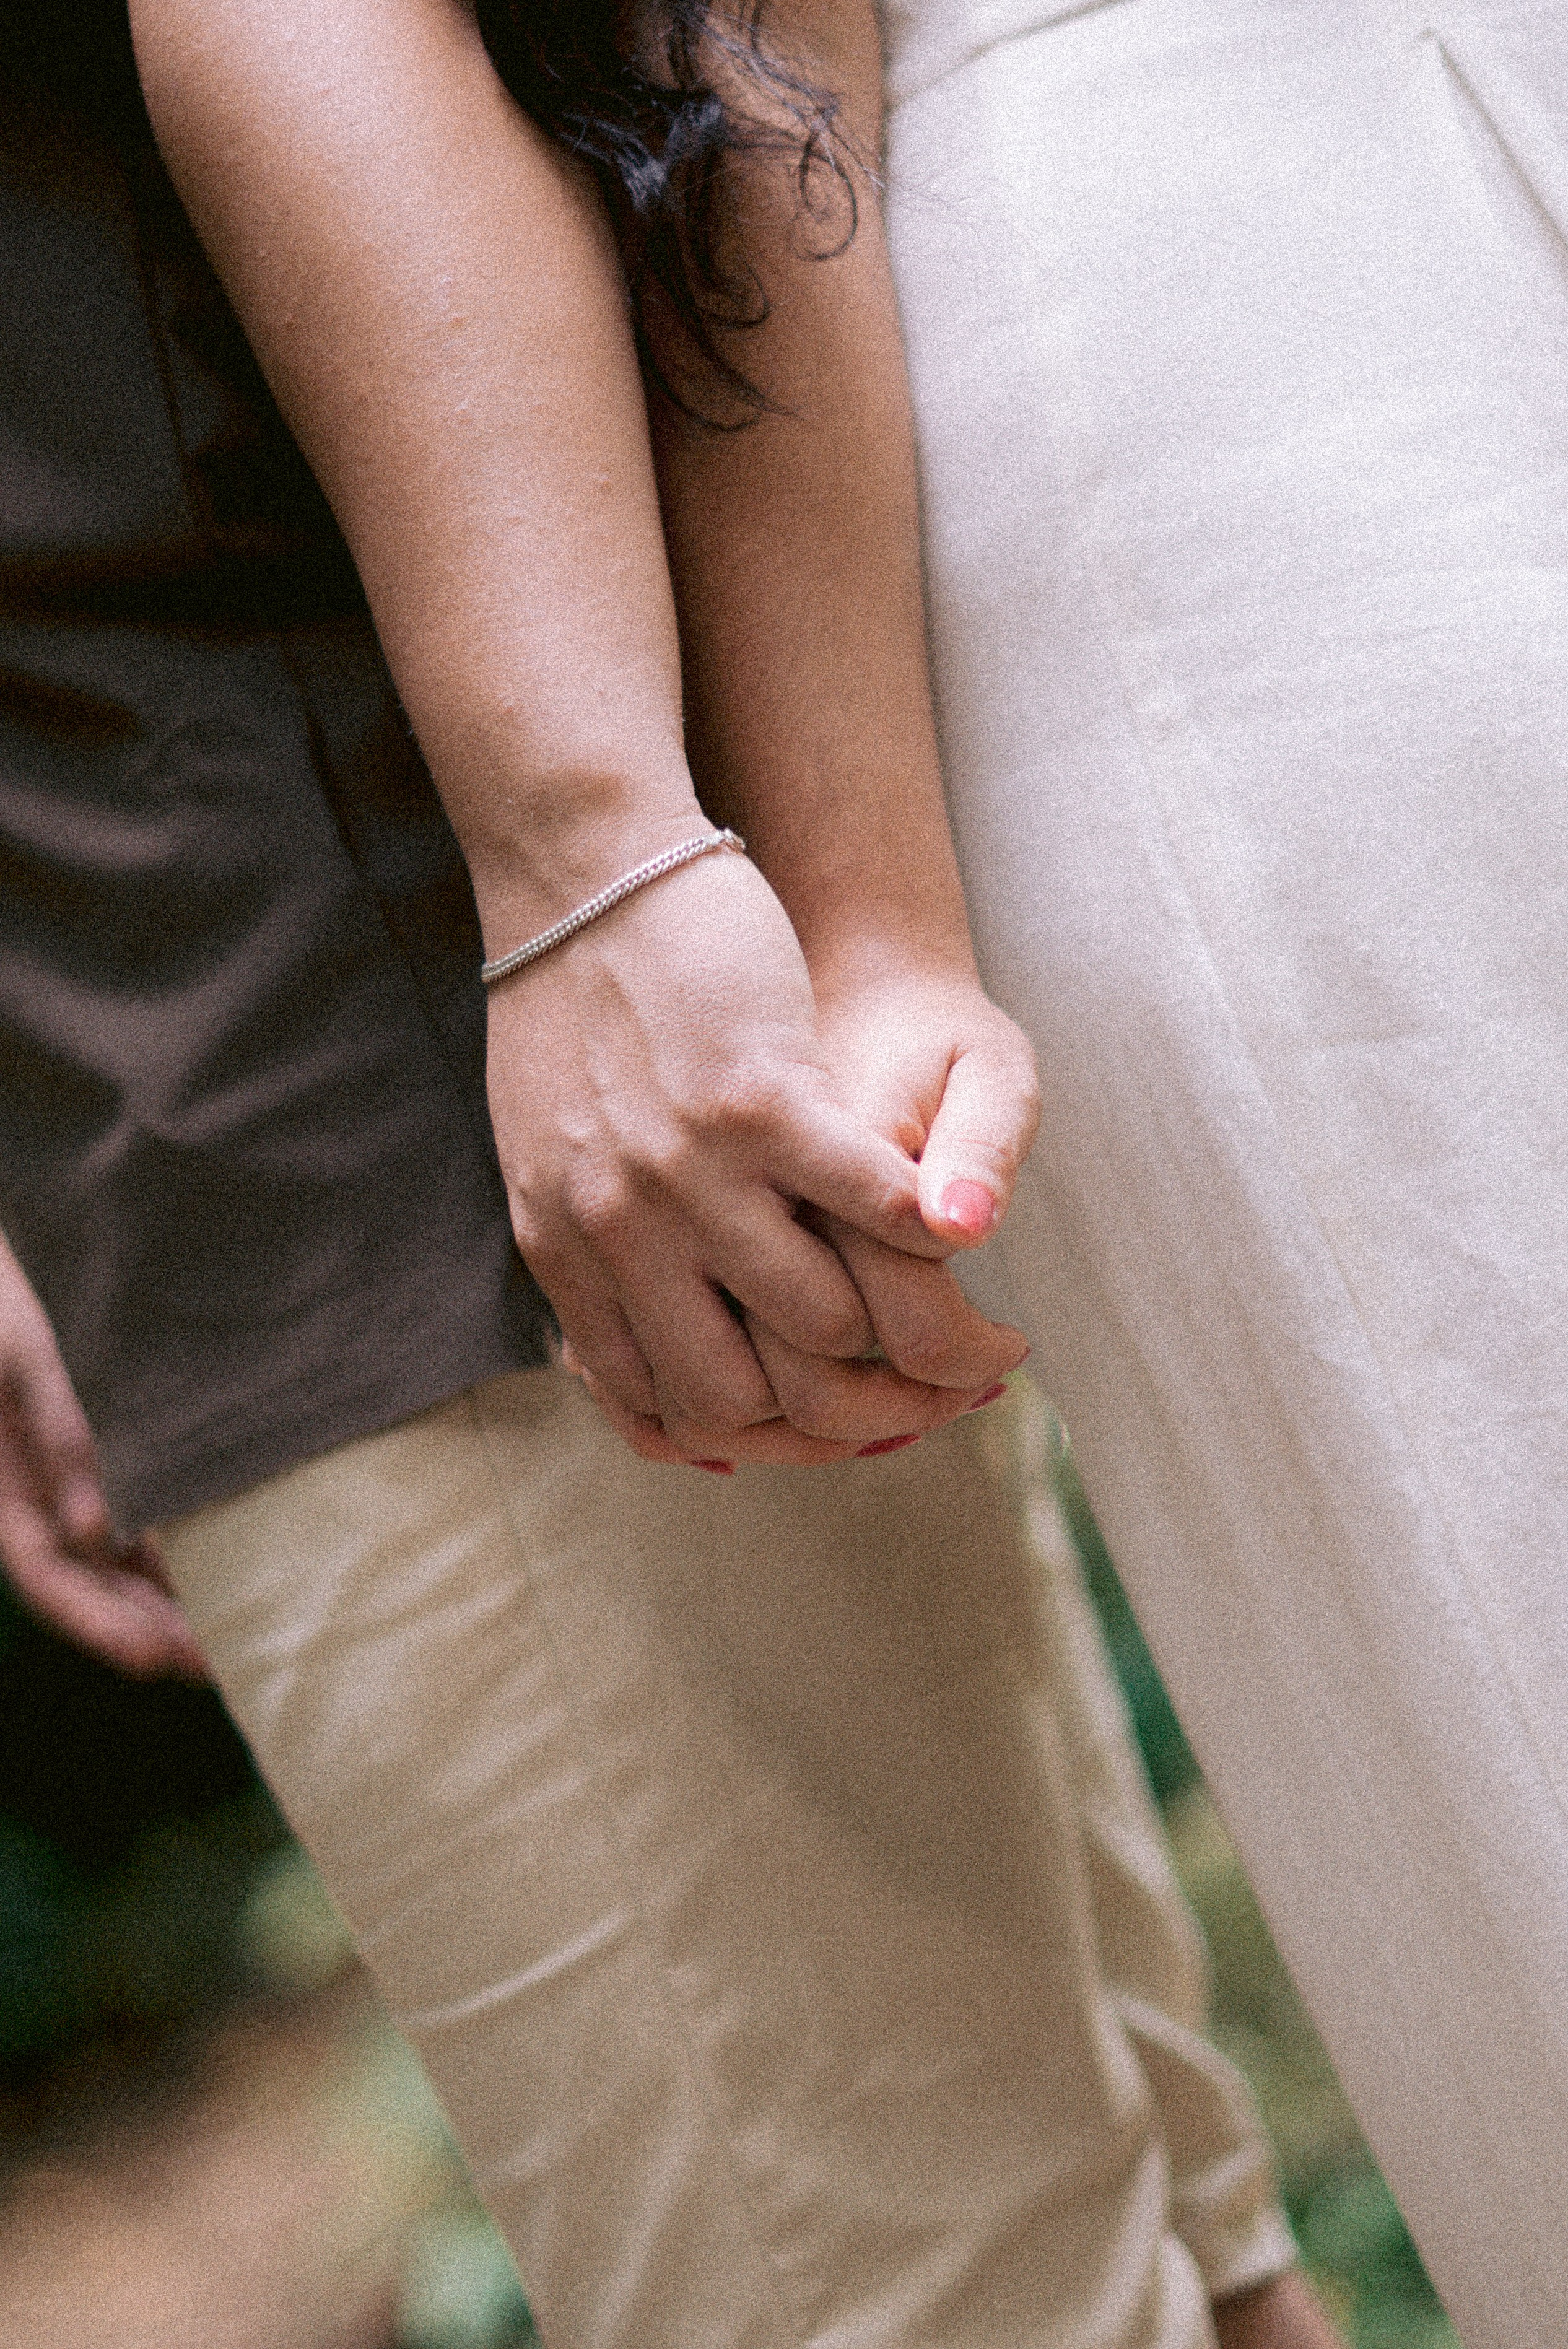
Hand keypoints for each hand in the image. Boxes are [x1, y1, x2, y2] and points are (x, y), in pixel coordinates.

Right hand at [0, 1234, 206, 1680]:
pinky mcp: (92, 1466)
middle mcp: (33, 1502)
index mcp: (2, 1493)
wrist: (2, 1275)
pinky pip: (130, 1528)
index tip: (154, 1658)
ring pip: (114, 1569)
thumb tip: (94, 1529)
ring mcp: (62, 1489)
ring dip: (164, 1607)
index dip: (98, 1625)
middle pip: (89, 1590)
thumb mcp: (20, 1359)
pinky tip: (217, 1576)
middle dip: (147, 1635)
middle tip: (221, 1669)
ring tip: (230, 1641)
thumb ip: (58, 1433)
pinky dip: (167, 1560)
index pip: (49, 1579)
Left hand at [486, 846, 1014, 1460]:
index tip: (829, 1420)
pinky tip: (951, 1226)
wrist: (581, 874)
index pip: (668, 1405)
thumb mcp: (541, 1153)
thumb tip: (593, 1355)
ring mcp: (686, 1171)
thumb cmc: (573, 1008)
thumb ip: (586, 1252)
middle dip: (846, 1409)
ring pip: (821, 1316)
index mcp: (568, 1251)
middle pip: (748, 1396)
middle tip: (921, 1391)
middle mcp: (621, 1230)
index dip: (762, 1435)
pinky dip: (923, 1231)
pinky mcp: (757, 1101)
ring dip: (899, 1326)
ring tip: (958, 1314)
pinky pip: (869, 1206)